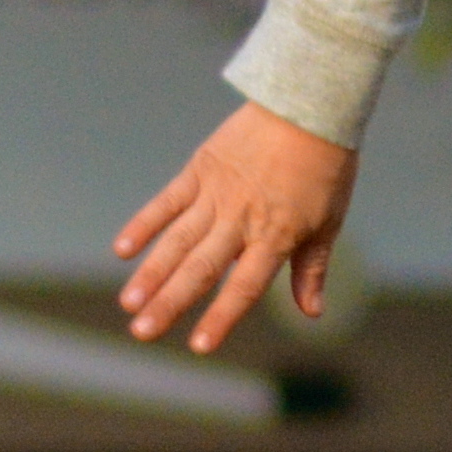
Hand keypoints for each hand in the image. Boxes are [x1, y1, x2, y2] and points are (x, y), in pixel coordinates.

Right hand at [114, 101, 357, 351]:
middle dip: (170, 303)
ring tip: (128, 303)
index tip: (199, 346)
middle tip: (142, 333)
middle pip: (200, 268)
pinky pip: (167, 201)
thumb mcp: (328, 221)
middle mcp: (241, 219)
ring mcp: (217, 193)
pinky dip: (144, 224)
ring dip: (150, 272)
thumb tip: (312, 313)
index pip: (244, 286)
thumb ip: (312, 268)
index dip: (221, 317)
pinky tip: (122, 249)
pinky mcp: (201, 169)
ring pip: (177, 240)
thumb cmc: (325, 168)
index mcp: (275, 235)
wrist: (309, 105)